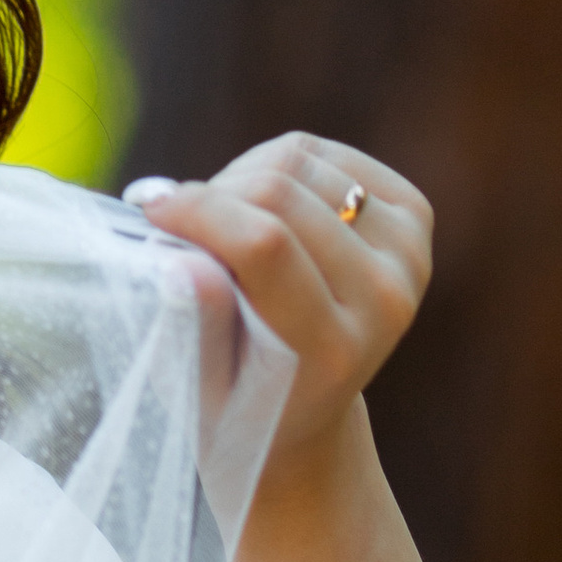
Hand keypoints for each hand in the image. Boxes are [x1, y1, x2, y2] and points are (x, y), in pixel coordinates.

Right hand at [124, 135, 430, 497]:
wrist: (306, 408)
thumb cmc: (236, 401)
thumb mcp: (199, 388)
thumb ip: (195, 327)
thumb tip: (182, 262)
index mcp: (335, 351)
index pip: (266, 246)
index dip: (200, 212)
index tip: (148, 209)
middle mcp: (387, 300)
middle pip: (280, 192)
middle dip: (211, 196)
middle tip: (177, 227)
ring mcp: (408, 253)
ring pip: (296, 161)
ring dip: (237, 180)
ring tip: (219, 228)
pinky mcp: (413, 216)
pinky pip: (319, 152)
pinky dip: (271, 165)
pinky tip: (255, 209)